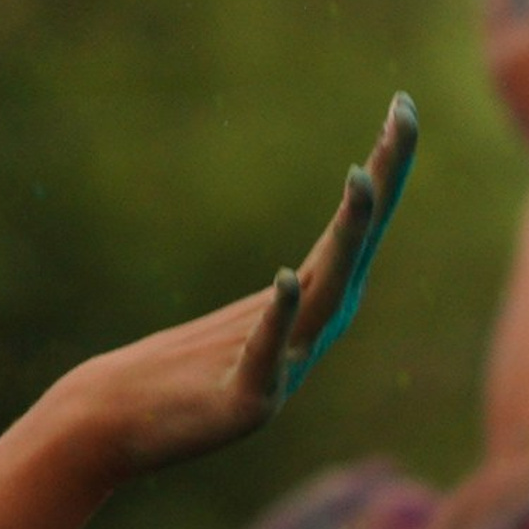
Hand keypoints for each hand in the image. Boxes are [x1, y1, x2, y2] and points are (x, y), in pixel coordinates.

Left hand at [67, 93, 416, 479]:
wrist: (122, 425)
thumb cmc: (183, 371)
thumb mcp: (250, 323)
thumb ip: (291, 301)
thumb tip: (310, 282)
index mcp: (314, 302)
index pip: (359, 226)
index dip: (386, 166)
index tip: (403, 104)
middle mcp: (312, 327)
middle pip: (358, 244)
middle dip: (385, 178)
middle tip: (405, 117)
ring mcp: (286, 364)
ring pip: (325, 291)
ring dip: (346, 235)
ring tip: (360, 179)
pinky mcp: (249, 399)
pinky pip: (266, 349)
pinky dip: (279, 315)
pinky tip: (286, 278)